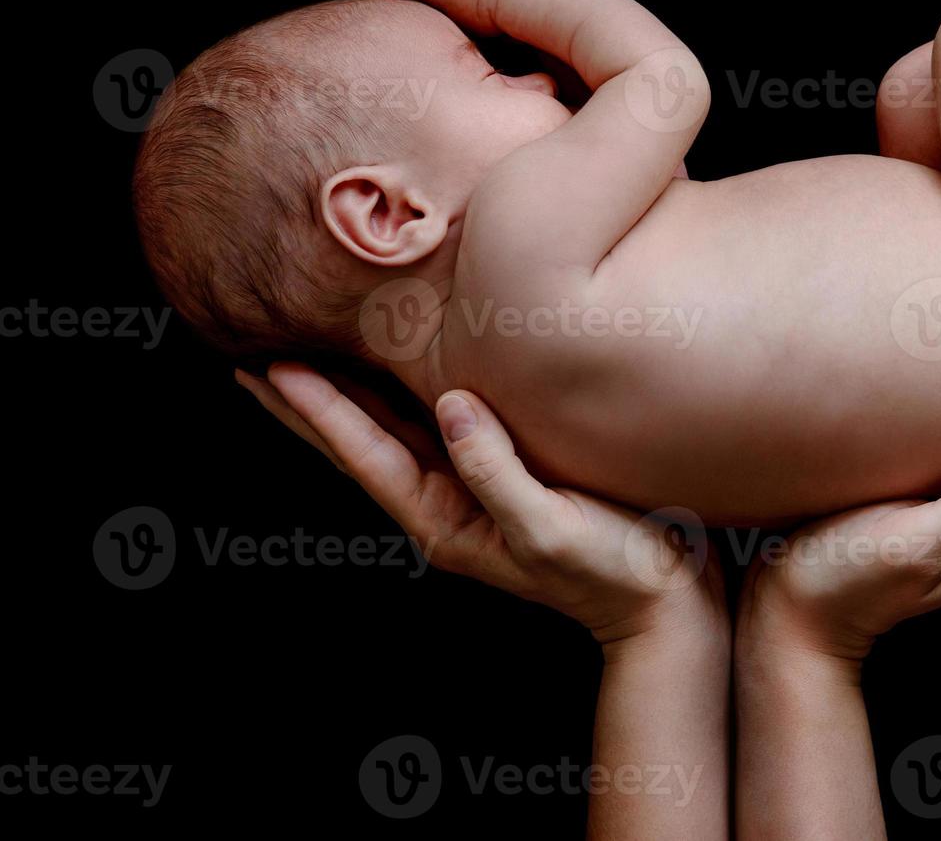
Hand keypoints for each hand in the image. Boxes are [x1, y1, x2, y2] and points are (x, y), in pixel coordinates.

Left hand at [237, 363, 722, 646]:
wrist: (666, 602)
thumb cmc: (615, 572)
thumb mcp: (549, 529)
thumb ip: (496, 472)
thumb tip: (450, 405)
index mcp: (446, 521)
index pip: (366, 455)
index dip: (318, 410)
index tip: (270, 367)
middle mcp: (449, 505)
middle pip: (361, 446)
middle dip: (308, 406)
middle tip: (251, 362)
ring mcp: (475, 493)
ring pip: (394, 435)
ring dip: (347, 398)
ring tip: (304, 362)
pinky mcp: (508, 477)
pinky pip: (440, 430)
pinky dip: (406, 397)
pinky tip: (401, 374)